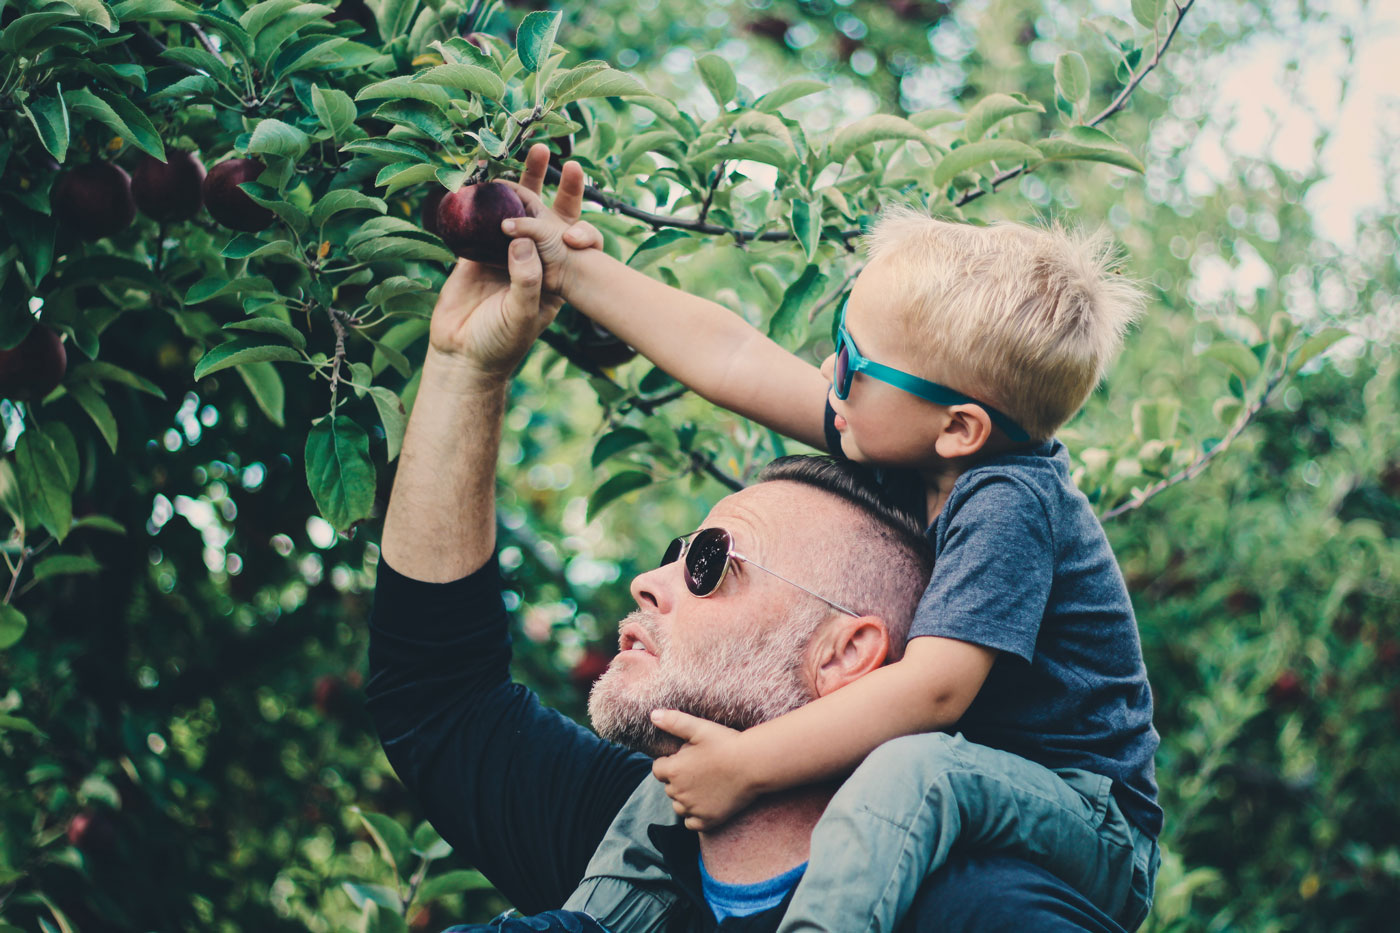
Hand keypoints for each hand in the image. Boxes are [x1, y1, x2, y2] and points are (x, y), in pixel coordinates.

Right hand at [426, 144, 594, 373]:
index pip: (570, 234)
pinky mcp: (474, 255)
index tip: (576, 184)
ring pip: (510, 212)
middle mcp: (532, 259)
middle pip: (542, 213)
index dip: (574, 210)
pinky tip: (478, 177)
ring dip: (511, 184)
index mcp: (554, 274)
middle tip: (545, 149)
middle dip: (545, 181)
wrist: (463, 357)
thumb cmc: (501, 343)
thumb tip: (522, 239)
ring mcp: (502, 254)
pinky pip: (477, 223)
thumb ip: (525, 279)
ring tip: (512, 152)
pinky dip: (477, 201)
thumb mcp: (521, 313)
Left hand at [650, 709, 758, 831]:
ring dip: (685, 797)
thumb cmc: (727, 744)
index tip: (686, 757)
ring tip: (704, 784)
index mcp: (673, 770)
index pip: (658, 769)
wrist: (754, 764)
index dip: (670, 762)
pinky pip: (691, 823)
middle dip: (678, 778)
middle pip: (669, 787)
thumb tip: (653, 714)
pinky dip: (694, 815)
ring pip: (678, 805)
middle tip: (700, 768)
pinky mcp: (708, 820)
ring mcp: (693, 808)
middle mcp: (679, 793)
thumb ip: (674, 721)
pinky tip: (706, 802)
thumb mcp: (700, 728)